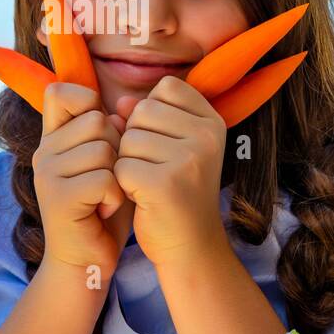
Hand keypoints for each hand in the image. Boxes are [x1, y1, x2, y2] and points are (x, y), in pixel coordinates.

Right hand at [32, 82, 133, 277]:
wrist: (85, 261)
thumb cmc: (102, 209)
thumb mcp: (108, 164)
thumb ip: (113, 134)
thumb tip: (125, 109)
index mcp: (53, 138)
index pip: (59, 92)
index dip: (86, 100)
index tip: (100, 131)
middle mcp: (44, 151)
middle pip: (96, 120)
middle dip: (116, 150)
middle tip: (106, 180)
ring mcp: (47, 173)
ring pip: (104, 149)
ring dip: (117, 176)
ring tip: (105, 197)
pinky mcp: (58, 198)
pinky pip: (105, 179)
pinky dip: (114, 197)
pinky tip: (104, 211)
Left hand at [111, 76, 229, 268]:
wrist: (190, 245)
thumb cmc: (177, 191)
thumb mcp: (171, 146)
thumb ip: (148, 117)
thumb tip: (122, 103)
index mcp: (212, 121)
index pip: (166, 88)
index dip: (152, 113)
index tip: (165, 144)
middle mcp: (207, 136)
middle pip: (142, 111)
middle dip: (136, 140)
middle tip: (155, 169)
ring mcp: (189, 159)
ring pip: (127, 138)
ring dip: (128, 162)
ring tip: (150, 183)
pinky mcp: (165, 184)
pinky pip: (121, 166)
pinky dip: (124, 184)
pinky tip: (143, 197)